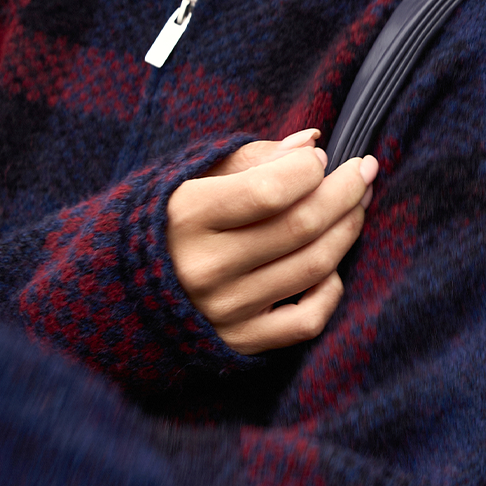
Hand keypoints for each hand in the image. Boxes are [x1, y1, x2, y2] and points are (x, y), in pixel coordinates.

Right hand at [166, 131, 378, 353]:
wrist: (122, 291)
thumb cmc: (166, 222)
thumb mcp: (190, 177)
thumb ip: (252, 158)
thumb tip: (312, 144)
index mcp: (186, 216)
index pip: (271, 189)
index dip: (310, 168)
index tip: (319, 158)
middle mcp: (205, 267)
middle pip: (302, 226)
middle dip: (346, 192)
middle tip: (363, 171)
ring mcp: (225, 310)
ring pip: (314, 267)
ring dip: (347, 230)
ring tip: (356, 206)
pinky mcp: (240, 342)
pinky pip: (307, 321)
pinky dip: (331, 290)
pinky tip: (330, 265)